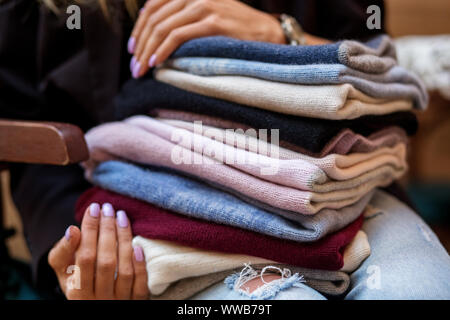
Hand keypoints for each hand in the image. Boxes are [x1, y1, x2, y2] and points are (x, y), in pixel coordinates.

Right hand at [48, 203, 148, 299]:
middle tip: (108, 208)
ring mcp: (118, 302)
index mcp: (75, 292)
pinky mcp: (135, 302)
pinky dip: (140, 264)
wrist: (94, 302)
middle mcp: (97, 300)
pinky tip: (137, 245)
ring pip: (124, 271)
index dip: (89, 230)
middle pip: (105, 262)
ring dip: (124, 240)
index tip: (94, 208)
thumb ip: (63, 251)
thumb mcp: (63, 269)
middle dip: (107, 230)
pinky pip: (140, 285)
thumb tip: (73, 230)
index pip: (84, 256)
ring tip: (121, 216)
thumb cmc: (76, 279)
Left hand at [128, 0, 285, 77]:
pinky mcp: (212, 22)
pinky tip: (156, 63)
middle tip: (134, 67)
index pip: (152, 7)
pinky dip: (163, 50)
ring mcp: (204, 6)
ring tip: (141, 70)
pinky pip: (178, 36)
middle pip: (154, 19)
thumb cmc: (235, 31)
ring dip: (147, 51)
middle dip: (140, 45)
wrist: (268, 33)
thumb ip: (183, 19)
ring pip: (162, 28)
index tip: (132, 50)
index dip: (138, 29)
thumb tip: (154, 38)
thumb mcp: (206, 16)